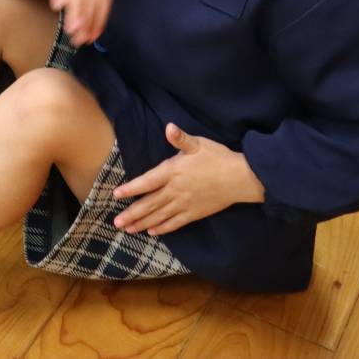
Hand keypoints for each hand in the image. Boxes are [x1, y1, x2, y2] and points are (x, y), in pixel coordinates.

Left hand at [113, 123, 264, 235]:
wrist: (241, 178)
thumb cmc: (218, 158)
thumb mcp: (199, 144)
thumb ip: (181, 138)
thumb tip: (169, 127)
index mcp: (173, 172)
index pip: (147, 182)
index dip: (131, 189)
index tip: (116, 195)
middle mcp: (176, 190)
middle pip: (150, 204)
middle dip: (132, 213)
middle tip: (116, 222)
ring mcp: (185, 204)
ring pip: (160, 216)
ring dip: (142, 223)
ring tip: (128, 229)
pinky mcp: (195, 213)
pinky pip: (176, 223)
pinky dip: (163, 228)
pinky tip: (153, 232)